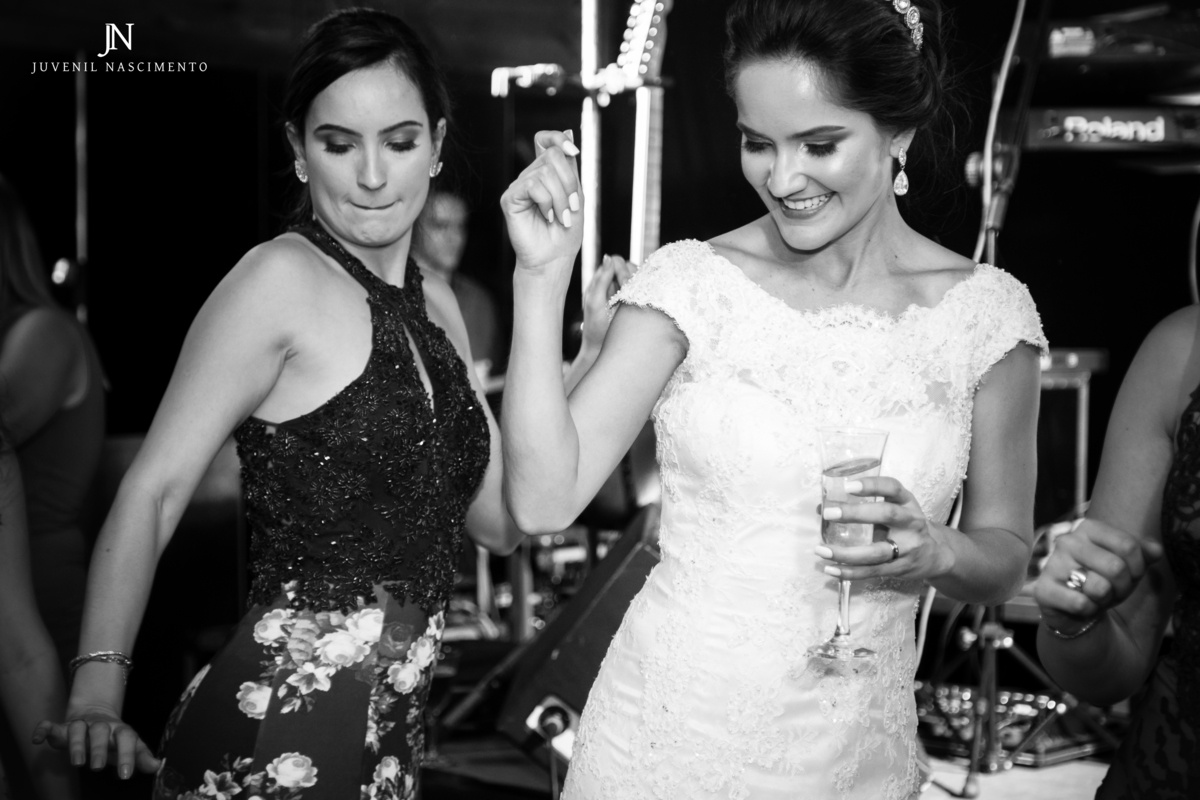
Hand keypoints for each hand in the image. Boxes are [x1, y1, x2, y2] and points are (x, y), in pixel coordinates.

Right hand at [33, 705, 159, 778]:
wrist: (96, 713)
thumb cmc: (114, 738)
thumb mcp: (129, 746)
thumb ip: (141, 756)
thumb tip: (158, 766)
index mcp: (119, 730)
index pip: (127, 739)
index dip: (127, 755)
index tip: (125, 775)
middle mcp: (100, 725)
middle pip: (100, 732)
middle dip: (99, 749)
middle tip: (97, 768)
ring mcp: (80, 725)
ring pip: (77, 730)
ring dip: (76, 744)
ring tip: (76, 763)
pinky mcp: (61, 727)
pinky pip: (50, 725)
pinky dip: (43, 729)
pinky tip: (38, 739)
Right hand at [500, 130, 582, 277]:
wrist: (553, 258)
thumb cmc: (565, 232)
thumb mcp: (575, 195)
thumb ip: (570, 169)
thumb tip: (568, 136)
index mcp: (546, 173)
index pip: (546, 140)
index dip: (558, 139)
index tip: (574, 153)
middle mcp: (530, 176)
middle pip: (551, 156)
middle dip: (569, 182)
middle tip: (571, 206)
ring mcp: (519, 186)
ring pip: (545, 172)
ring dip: (561, 198)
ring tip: (561, 217)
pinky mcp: (510, 198)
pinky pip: (532, 185)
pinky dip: (547, 202)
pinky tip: (547, 216)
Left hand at [581, 254, 637, 353]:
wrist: (602, 349)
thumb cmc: (595, 326)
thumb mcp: (595, 301)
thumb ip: (601, 279)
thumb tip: (609, 256)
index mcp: (602, 281)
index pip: (617, 261)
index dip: (621, 268)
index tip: (622, 282)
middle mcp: (615, 285)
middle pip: (630, 266)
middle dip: (630, 276)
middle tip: (626, 294)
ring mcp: (627, 294)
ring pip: (639, 277)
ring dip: (638, 284)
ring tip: (631, 300)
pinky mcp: (637, 303)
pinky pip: (646, 289)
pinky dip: (645, 292)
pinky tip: (641, 303)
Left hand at [814, 476, 951, 581]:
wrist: (936, 554)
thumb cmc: (905, 525)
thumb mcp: (893, 508)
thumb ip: (862, 506)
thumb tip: (820, 507)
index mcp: (907, 503)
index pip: (892, 488)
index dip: (872, 486)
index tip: (848, 486)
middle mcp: (911, 523)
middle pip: (887, 515)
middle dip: (856, 514)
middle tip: (829, 513)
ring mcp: (907, 548)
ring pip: (877, 552)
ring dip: (846, 553)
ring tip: (821, 550)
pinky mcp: (900, 568)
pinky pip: (872, 571)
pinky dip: (850, 572)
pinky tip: (831, 569)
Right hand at [1032, 518, 1162, 633]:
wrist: (1075, 608)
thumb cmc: (1103, 580)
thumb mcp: (1128, 565)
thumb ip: (1144, 553)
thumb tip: (1155, 549)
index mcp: (1087, 528)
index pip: (1129, 545)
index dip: (1138, 567)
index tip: (1130, 574)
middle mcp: (1067, 541)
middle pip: (1116, 567)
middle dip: (1123, 587)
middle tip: (1114, 590)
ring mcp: (1052, 565)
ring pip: (1099, 587)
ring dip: (1105, 599)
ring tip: (1097, 597)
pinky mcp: (1043, 590)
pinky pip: (1081, 604)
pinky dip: (1089, 610)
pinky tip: (1082, 606)